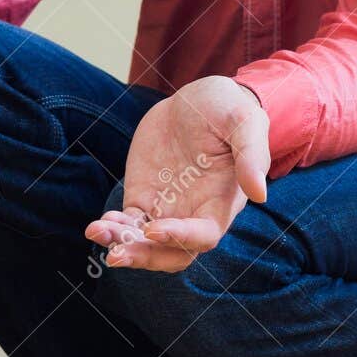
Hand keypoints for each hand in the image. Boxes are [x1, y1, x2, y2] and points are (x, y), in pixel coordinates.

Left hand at [86, 76, 270, 271]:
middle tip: (116, 255)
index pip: (204, 236)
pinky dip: (114, 229)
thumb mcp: (244, 121)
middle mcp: (194, 213)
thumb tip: (260, 194)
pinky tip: (99, 224)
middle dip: (145, 257)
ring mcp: (167, 208)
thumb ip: (252, 155)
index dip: (180, 238)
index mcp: (221, 203)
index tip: (154, 228)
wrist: (196, 99)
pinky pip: (128, 224)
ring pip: (146, 244)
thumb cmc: (228, 109)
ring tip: (97, 233)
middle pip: (172, 254)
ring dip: (122, 245)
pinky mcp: (145, 197)